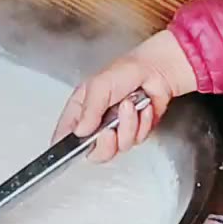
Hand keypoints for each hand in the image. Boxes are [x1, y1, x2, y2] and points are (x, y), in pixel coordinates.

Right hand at [53, 29, 198, 161]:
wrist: (157, 71)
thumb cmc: (125, 71)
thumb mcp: (100, 86)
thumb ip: (88, 110)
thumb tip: (80, 132)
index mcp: (81, 110)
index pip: (66, 135)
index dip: (67, 147)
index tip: (76, 147)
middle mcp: (96, 124)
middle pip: (94, 152)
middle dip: (105, 143)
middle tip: (110, 128)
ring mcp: (117, 130)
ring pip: (119, 147)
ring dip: (128, 126)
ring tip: (130, 105)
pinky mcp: (135, 133)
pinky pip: (137, 140)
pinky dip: (143, 123)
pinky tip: (143, 108)